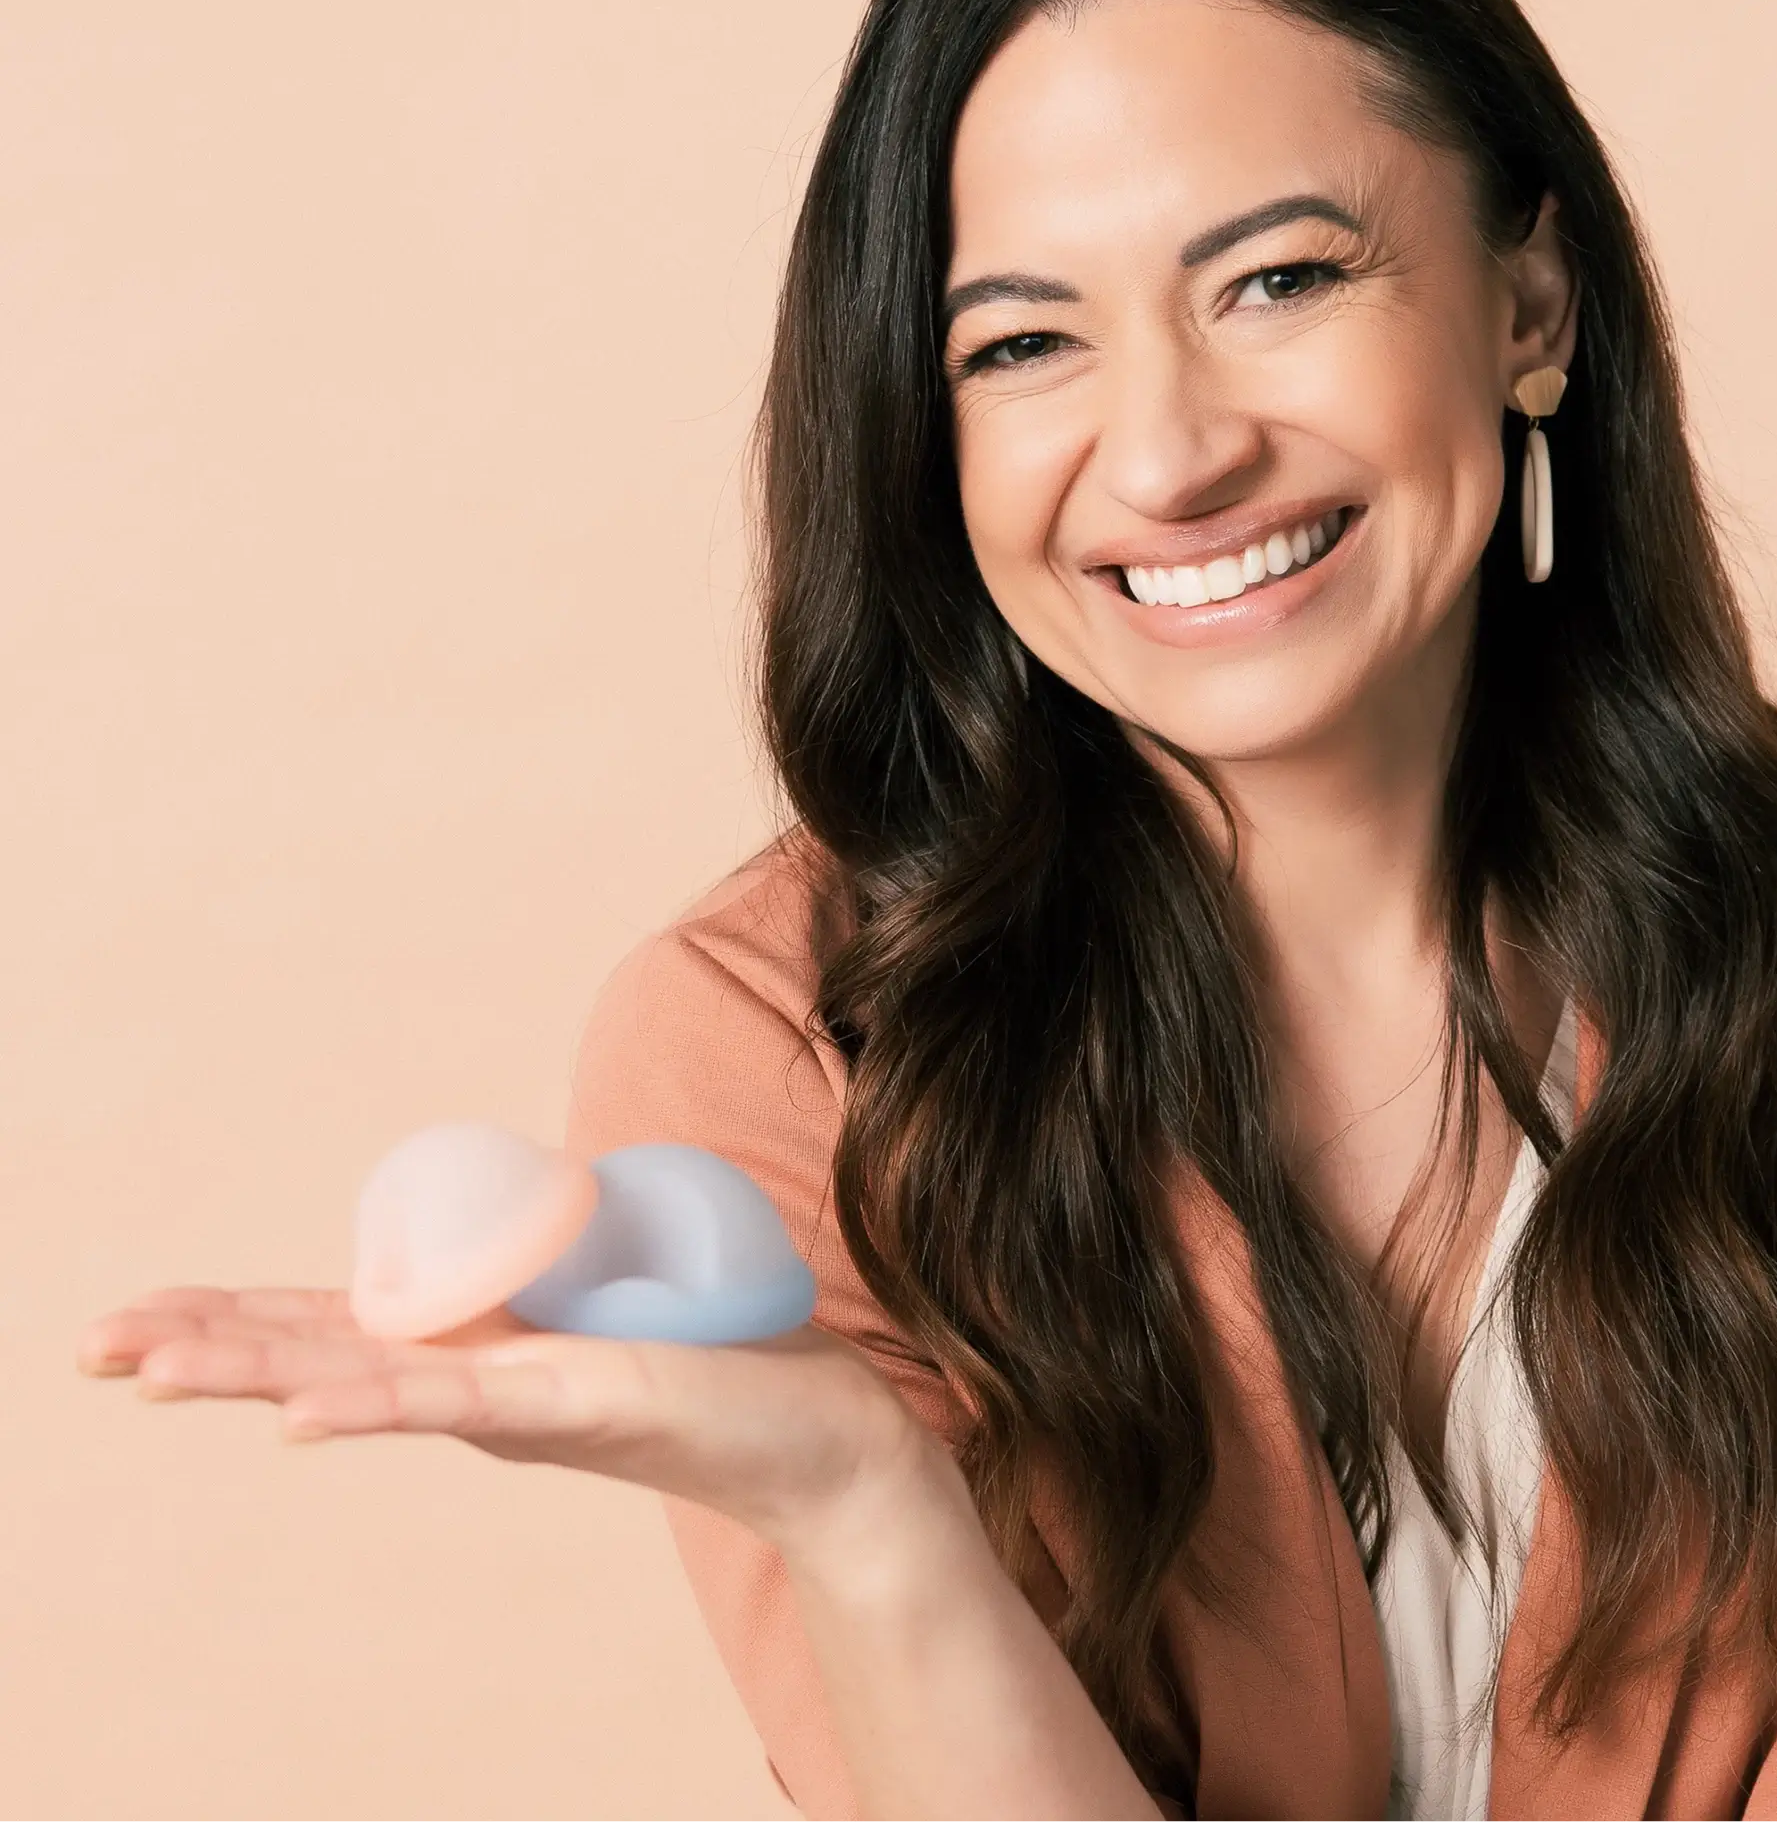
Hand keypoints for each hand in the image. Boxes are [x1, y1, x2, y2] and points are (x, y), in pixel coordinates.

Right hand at [76, 1287, 936, 1555]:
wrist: (822, 1430)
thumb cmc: (716, 1354)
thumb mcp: (604, 1290)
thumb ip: (538, 1266)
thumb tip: (493, 1211)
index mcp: (474, 1345)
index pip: (332, 1323)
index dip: (232, 1315)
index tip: (130, 1317)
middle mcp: (477, 1378)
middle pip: (318, 1351)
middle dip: (203, 1343)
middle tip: (87, 1345)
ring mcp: (517, 1396)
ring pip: (361, 1379)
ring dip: (253, 1371)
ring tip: (147, 1369)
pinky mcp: (577, 1401)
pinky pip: (458, 1401)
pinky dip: (373, 1403)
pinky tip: (294, 1414)